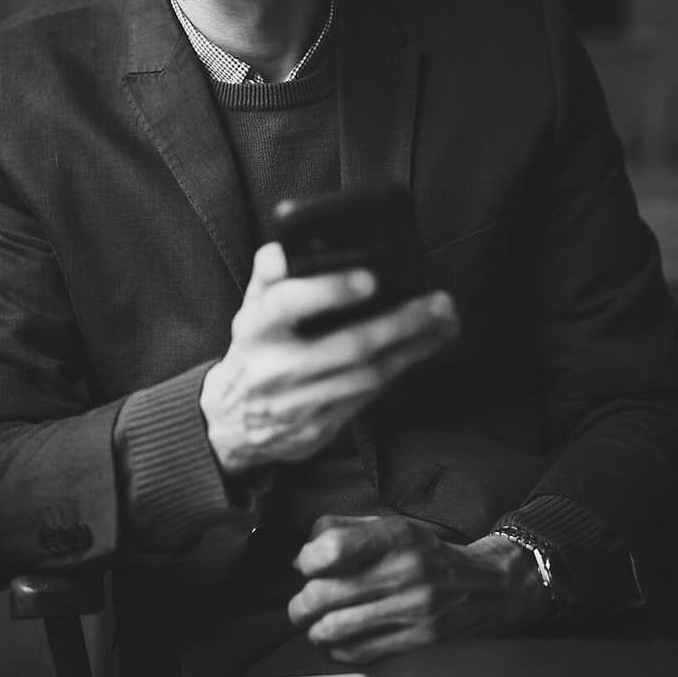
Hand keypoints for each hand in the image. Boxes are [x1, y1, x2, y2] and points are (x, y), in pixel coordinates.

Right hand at [200, 242, 457, 473]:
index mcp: (254, 329)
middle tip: (438, 302)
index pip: (287, 303)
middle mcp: (274, 368)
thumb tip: (285, 247)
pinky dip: (401, 369)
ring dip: (414, 348)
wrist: (233, 422)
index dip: (329, 290)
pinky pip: (369, 396)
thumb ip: (269, 275)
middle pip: (347, 345)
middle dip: (400, 323)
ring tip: (444, 323)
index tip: (370, 278)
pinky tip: (423, 348)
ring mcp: (298, 404)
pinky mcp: (319, 429)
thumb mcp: (250, 309)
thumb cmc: (255, 349)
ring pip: (368, 375)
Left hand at [287, 514, 553, 663]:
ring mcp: (412, 609)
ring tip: (315, 624)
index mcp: (394, 536)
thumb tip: (301, 555)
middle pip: (324, 594)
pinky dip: (338, 648)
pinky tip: (339, 640)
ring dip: (315, 630)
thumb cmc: (427, 553)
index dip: (307, 560)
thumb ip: (343, 529)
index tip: (306, 566)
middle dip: (300, 604)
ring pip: (335, 629)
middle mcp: (403, 571)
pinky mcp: (417, 640)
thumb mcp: (392, 526)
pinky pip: (358, 651)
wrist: (486, 585)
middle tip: (300, 605)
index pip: (330, 548)